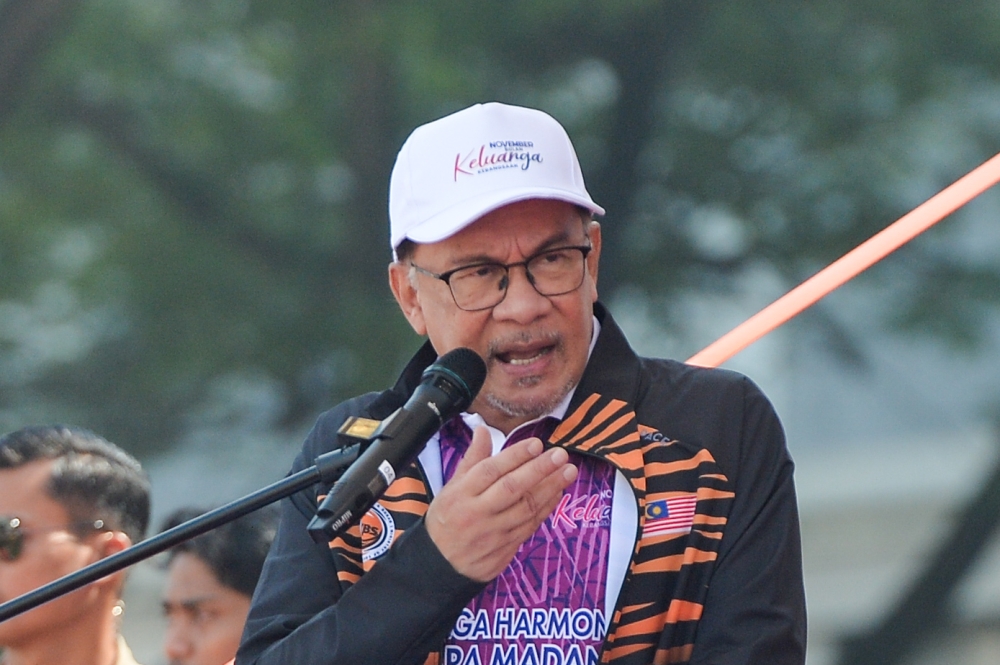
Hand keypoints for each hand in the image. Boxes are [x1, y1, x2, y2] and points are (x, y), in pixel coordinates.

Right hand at [425, 426, 577, 581]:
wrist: (439, 565)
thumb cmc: (446, 519)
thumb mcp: (452, 487)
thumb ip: (472, 459)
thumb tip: (483, 430)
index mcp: (461, 494)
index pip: (490, 471)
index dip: (514, 456)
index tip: (536, 444)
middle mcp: (477, 513)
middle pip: (511, 488)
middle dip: (539, 470)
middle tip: (561, 455)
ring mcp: (492, 534)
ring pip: (525, 509)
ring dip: (550, 489)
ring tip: (568, 471)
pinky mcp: (504, 550)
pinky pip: (529, 526)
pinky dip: (546, 509)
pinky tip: (558, 493)